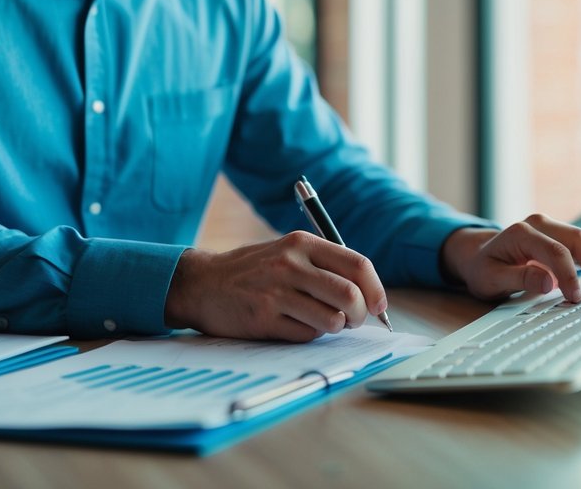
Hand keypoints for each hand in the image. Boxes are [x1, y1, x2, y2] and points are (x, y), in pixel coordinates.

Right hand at [164, 231, 388, 341]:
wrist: (202, 284)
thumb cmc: (254, 271)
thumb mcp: (288, 252)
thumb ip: (324, 266)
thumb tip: (368, 293)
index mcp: (302, 243)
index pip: (358, 265)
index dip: (375, 290)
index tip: (378, 306)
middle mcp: (291, 264)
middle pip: (350, 295)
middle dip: (360, 315)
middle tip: (352, 320)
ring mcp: (276, 292)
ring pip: (332, 320)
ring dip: (334, 327)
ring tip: (321, 321)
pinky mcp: (263, 319)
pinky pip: (306, 336)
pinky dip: (309, 335)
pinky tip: (293, 325)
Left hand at [439, 214, 580, 302]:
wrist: (477, 257)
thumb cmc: (483, 269)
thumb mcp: (492, 279)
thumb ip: (520, 279)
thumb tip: (549, 283)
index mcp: (521, 232)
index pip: (555, 252)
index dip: (569, 275)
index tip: (576, 298)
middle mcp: (538, 224)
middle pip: (576, 238)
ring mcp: (549, 227)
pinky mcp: (556, 236)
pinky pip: (578, 246)